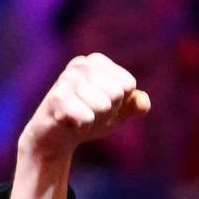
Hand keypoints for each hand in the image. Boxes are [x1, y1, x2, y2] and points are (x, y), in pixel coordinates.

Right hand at [18, 53, 150, 161]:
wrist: (55, 138)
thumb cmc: (89, 118)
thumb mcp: (118, 111)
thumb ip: (135, 104)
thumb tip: (144, 102)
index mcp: (97, 61)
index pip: (128, 85)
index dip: (120, 102)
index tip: (103, 105)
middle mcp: (81, 64)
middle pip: (117, 93)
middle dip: (108, 111)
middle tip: (90, 112)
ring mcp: (66, 79)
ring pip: (104, 105)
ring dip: (96, 119)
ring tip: (80, 116)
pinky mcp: (56, 98)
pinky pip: (87, 117)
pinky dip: (84, 127)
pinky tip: (72, 124)